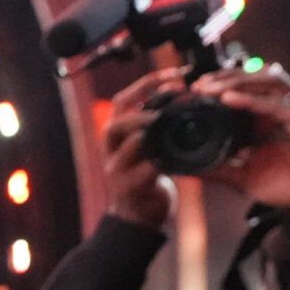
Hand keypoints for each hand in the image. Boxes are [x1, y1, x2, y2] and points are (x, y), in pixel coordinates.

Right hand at [100, 68, 180, 230]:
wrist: (138, 213)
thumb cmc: (147, 175)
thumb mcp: (149, 145)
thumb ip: (155, 123)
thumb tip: (178, 93)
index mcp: (117, 134)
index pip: (123, 100)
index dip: (148, 83)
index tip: (176, 75)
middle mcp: (111, 148)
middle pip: (117, 120)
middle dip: (143, 106)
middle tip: (171, 101)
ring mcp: (116, 168)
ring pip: (123, 142)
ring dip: (144, 129)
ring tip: (164, 122)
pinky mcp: (128, 187)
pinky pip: (140, 171)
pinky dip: (156, 163)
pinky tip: (172, 157)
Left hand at [193, 64, 289, 221]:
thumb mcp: (246, 177)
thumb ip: (221, 170)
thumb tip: (189, 169)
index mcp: (271, 116)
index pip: (245, 91)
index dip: (219, 89)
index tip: (193, 95)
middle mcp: (286, 106)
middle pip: (254, 80)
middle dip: (224, 79)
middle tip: (197, 86)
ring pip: (266, 82)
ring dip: (236, 82)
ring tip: (210, 87)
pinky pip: (278, 104)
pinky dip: (253, 99)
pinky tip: (231, 99)